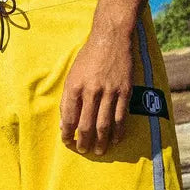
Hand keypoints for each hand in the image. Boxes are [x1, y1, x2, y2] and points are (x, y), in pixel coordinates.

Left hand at [59, 34, 131, 155]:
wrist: (111, 38)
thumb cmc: (89, 56)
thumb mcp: (72, 74)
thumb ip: (68, 98)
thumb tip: (65, 122)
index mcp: (75, 86)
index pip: (68, 117)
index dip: (67, 133)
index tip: (68, 141)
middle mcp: (92, 90)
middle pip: (86, 125)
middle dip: (84, 142)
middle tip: (83, 151)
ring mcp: (110, 91)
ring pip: (104, 124)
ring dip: (101, 141)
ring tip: (98, 151)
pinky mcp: (125, 90)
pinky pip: (121, 116)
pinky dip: (118, 130)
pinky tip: (116, 139)